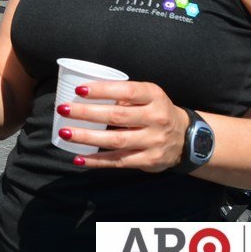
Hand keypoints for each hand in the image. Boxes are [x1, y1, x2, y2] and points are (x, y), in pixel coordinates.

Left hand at [54, 81, 187, 170]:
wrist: (187, 138)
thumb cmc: (156, 111)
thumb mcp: (148, 96)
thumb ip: (124, 94)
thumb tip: (85, 92)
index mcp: (154, 97)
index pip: (127, 91)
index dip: (103, 90)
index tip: (79, 90)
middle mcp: (156, 118)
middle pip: (117, 116)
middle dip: (87, 113)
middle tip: (63, 109)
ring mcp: (153, 141)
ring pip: (115, 140)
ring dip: (87, 137)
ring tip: (65, 133)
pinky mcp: (148, 160)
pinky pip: (118, 161)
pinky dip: (97, 161)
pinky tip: (79, 158)